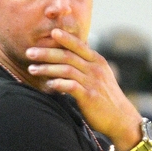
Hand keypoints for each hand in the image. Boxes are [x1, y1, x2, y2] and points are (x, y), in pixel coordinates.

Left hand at [26, 28, 141, 149]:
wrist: (121, 118)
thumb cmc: (106, 98)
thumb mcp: (101, 76)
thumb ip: (87, 65)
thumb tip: (73, 54)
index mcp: (97, 61)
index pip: (79, 45)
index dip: (65, 37)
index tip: (50, 32)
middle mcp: (95, 69)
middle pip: (67, 56)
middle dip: (47, 53)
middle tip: (29, 52)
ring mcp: (93, 82)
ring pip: (66, 70)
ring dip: (47, 68)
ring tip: (31, 69)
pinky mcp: (89, 96)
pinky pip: (70, 86)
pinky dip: (58, 84)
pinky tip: (48, 84)